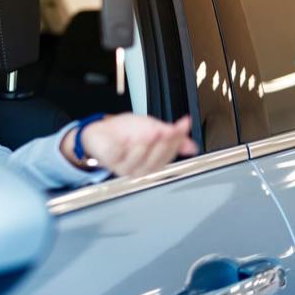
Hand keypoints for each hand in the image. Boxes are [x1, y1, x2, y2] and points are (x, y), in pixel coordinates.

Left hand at [62, 114, 197, 177]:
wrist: (101, 132)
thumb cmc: (126, 132)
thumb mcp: (152, 128)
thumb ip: (170, 135)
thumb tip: (193, 145)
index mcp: (153, 162)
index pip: (169, 155)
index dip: (177, 141)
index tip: (181, 126)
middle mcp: (140, 168)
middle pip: (155, 162)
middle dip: (162, 145)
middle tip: (166, 130)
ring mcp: (123, 167)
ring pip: (138, 163)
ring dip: (144, 147)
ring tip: (150, 133)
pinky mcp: (108, 161)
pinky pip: (116, 156)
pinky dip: (121, 147)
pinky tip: (126, 139)